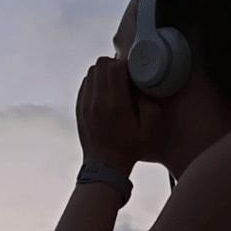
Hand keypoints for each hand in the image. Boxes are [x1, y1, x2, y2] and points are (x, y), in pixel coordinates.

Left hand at [76, 57, 167, 172]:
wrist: (104, 166)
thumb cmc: (129, 149)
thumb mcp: (150, 130)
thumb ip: (151, 105)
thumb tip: (146, 85)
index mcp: (115, 104)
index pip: (114, 67)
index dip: (126, 64)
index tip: (133, 71)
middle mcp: (96, 101)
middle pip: (100, 64)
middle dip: (114, 64)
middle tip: (124, 74)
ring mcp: (84, 104)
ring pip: (90, 72)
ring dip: (103, 72)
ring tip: (114, 82)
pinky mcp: (79, 108)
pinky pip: (85, 84)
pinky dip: (94, 82)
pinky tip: (104, 91)